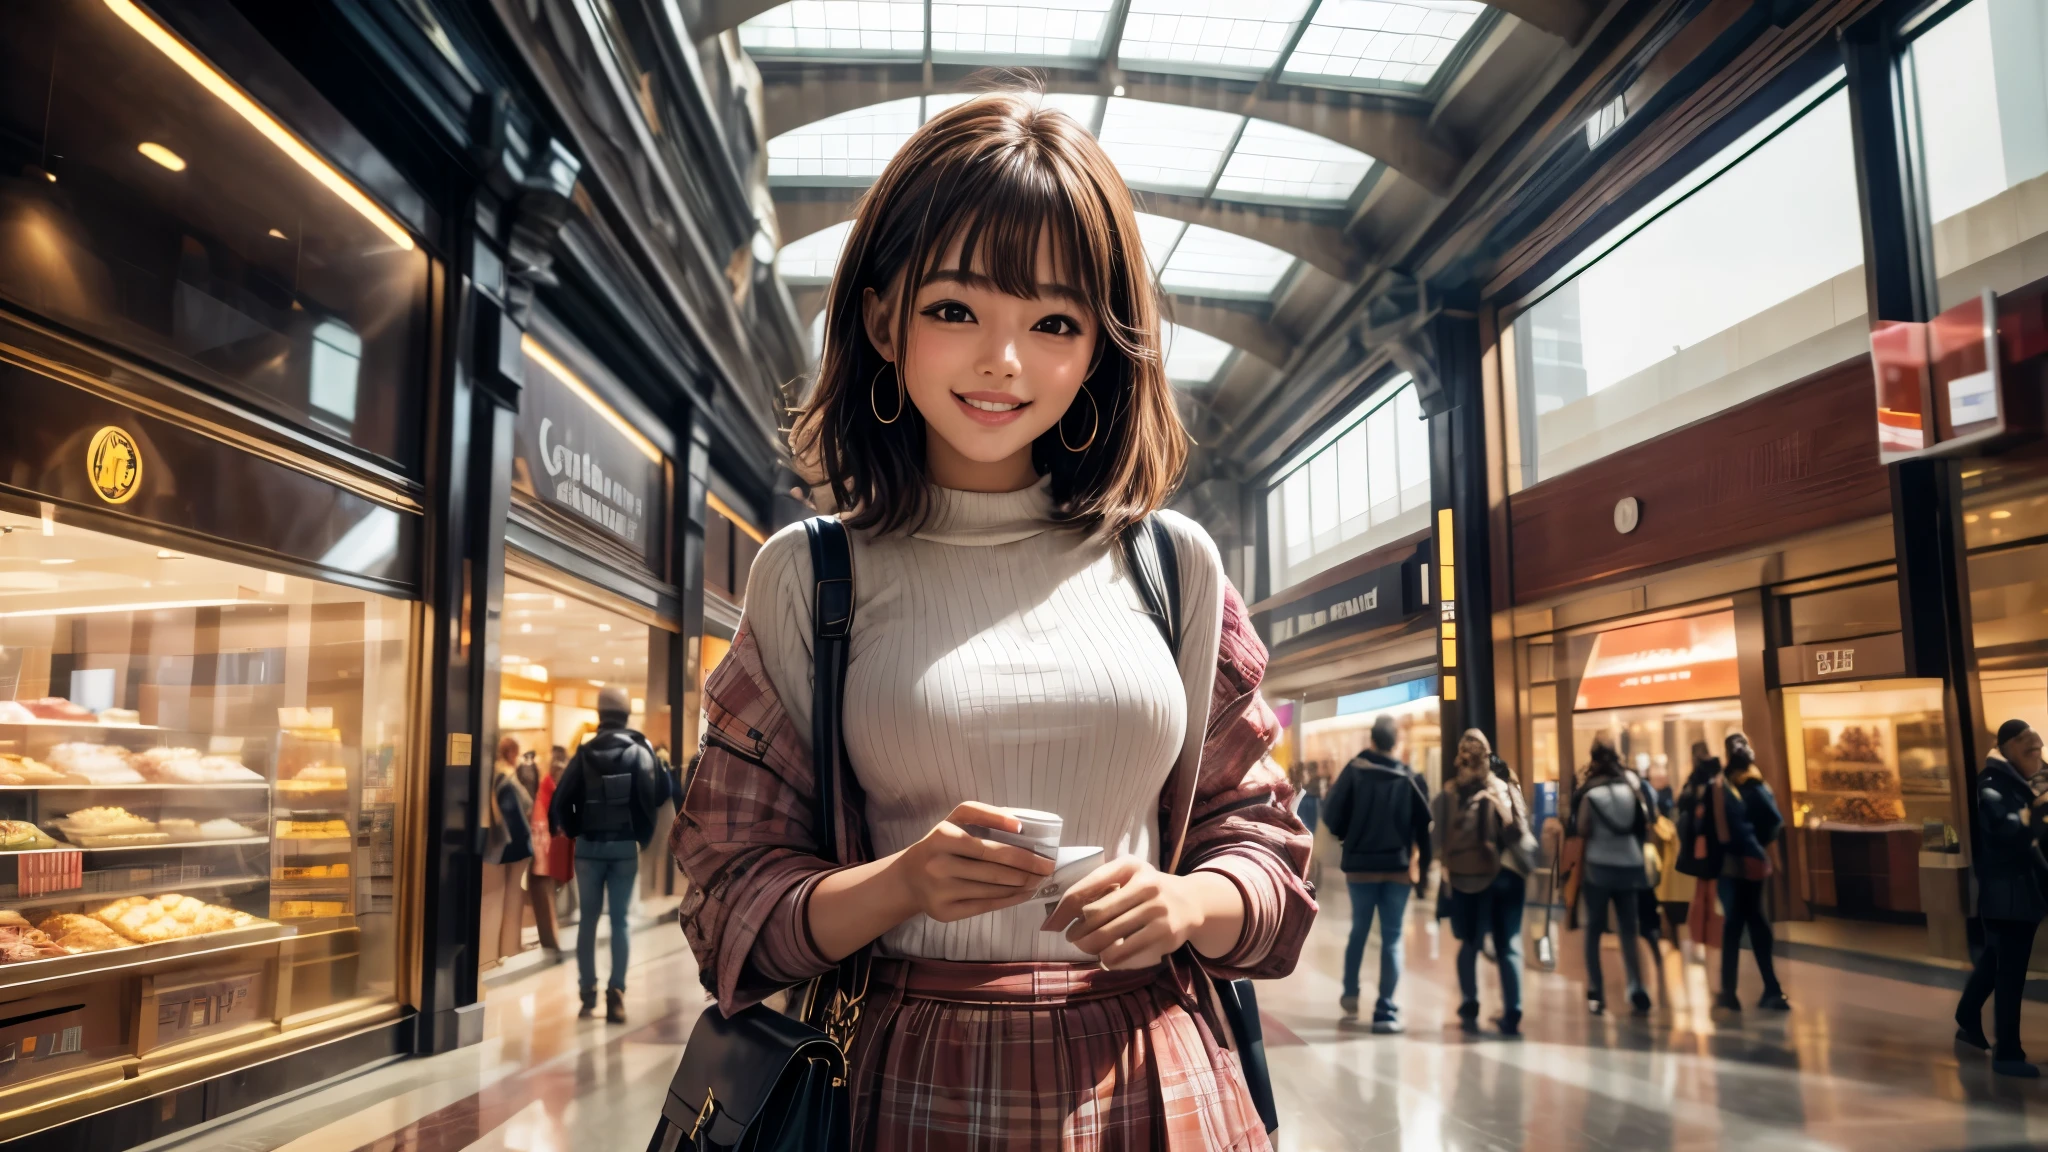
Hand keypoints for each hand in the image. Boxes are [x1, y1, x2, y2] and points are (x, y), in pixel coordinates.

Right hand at [885, 802, 1053, 923]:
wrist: (908, 879)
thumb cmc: (939, 845)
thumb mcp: (953, 821)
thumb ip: (983, 815)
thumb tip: (1019, 824)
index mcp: (942, 836)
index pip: (989, 847)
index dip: (1020, 852)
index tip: (1044, 854)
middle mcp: (939, 864)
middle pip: (994, 871)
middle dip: (1028, 871)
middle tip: (1048, 869)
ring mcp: (941, 891)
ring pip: (993, 890)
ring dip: (1022, 886)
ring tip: (1039, 880)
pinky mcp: (945, 912)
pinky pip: (985, 906)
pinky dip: (1009, 900)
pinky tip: (1024, 894)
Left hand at [1040, 857, 1239, 969]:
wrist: (1191, 902)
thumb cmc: (1148, 890)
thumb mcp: (1128, 876)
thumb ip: (1099, 887)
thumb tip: (1059, 914)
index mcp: (1129, 865)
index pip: (1086, 887)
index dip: (1063, 909)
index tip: (1050, 924)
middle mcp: (1145, 884)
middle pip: (1095, 914)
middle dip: (1076, 930)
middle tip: (1069, 937)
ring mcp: (1157, 909)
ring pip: (1108, 935)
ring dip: (1089, 946)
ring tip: (1084, 947)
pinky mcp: (1164, 933)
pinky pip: (1126, 950)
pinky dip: (1109, 957)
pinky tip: (1104, 957)